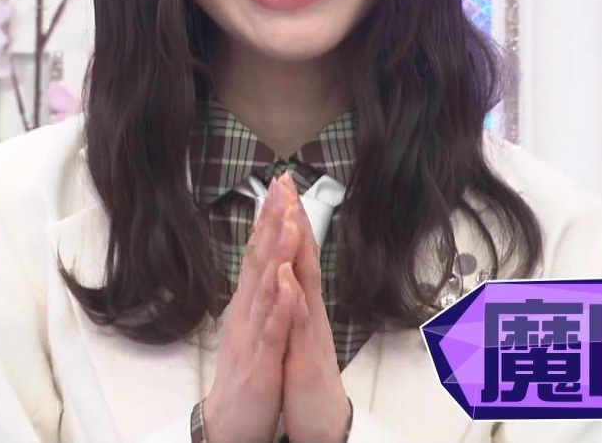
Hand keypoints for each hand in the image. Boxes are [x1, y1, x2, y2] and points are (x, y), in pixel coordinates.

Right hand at [203, 174, 303, 442]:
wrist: (230, 422)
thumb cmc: (246, 373)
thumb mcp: (252, 325)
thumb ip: (258, 291)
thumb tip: (264, 259)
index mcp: (249, 303)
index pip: (259, 252)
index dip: (268, 218)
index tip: (278, 185)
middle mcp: (248, 313)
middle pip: (259, 260)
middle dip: (271, 222)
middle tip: (280, 186)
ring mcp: (253, 336)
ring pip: (266, 289)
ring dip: (276, 254)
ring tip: (286, 223)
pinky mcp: (261, 363)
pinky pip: (272, 332)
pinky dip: (280, 308)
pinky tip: (287, 286)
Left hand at [280, 194, 352, 442]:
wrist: (320, 420)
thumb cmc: (305, 376)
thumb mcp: (295, 328)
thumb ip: (293, 296)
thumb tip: (286, 265)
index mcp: (301, 302)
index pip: (295, 252)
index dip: (288, 217)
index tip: (280, 184)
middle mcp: (308, 309)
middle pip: (304, 256)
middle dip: (295, 218)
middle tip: (287, 182)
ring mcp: (309, 331)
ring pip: (304, 283)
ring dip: (299, 249)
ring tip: (291, 215)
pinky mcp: (305, 356)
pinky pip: (299, 325)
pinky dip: (293, 300)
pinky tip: (288, 278)